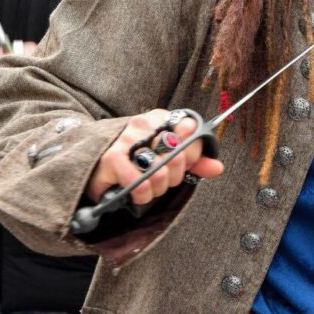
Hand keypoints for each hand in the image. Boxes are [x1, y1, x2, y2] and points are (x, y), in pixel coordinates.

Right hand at [87, 109, 223, 204]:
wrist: (95, 166)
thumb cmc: (136, 162)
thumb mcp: (167, 158)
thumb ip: (194, 161)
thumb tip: (218, 167)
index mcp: (161, 118)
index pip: (191, 135)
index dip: (190, 157)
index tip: (179, 165)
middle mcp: (143, 123)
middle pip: (177, 156)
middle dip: (173, 177)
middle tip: (161, 180)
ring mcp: (127, 139)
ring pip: (160, 173)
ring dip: (156, 189)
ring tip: (148, 187)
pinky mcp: (112, 158)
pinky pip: (139, 184)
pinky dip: (142, 195)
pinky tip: (137, 193)